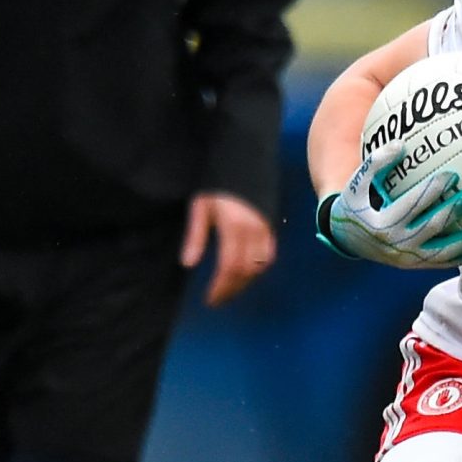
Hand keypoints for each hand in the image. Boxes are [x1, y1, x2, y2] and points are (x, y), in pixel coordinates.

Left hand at [185, 192, 276, 307]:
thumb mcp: (200, 207)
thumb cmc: (217, 184)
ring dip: (245, 282)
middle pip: (246, 271)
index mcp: (234, 227)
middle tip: (218, 300)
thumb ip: (196, 236)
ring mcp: (267, 230)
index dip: (220, 287)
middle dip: (232, 289)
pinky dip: (258, 270)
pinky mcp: (272, 227)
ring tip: (230, 290)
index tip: (210, 299)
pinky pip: (269, 256)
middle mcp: (254, 232)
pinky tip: (245, 273)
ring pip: (260, 267)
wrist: (244, 161)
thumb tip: (188, 264)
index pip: (229, 267)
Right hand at [316, 152, 461, 268]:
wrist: (347, 240)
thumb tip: (400, 146)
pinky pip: (440, 264)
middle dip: (453, 211)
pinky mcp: (414, 266)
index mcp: (384, 222)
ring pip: (441, 252)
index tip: (452, 174)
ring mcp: (408, 258)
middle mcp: (398, 243)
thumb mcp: (357, 183)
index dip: (433, 188)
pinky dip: (461, 258)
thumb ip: (375, 163)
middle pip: (432, 226)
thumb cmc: (356, 205)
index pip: (413, 203)